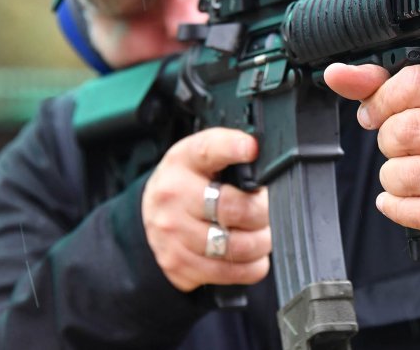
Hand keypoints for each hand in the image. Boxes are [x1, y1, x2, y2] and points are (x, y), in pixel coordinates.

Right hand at [142, 128, 270, 291]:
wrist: (151, 215)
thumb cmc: (190, 183)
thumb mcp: (203, 157)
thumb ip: (231, 153)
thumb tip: (263, 155)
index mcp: (184, 160)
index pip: (208, 150)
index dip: (233, 147)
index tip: (251, 149)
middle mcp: (173, 195)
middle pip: (237, 208)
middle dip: (265, 212)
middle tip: (268, 211)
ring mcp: (172, 233)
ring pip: (238, 246)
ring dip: (262, 243)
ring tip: (262, 234)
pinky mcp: (177, 264)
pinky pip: (230, 272)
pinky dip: (251, 267)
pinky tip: (252, 256)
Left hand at [324, 63, 419, 254]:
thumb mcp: (418, 105)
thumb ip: (376, 85)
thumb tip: (336, 74)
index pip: (415, 83)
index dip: (383, 101)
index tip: (376, 114)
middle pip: (406, 131)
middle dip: (388, 142)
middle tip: (400, 147)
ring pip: (407, 175)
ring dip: (393, 179)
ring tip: (407, 174)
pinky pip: (417, 212)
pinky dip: (398, 208)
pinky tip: (402, 200)